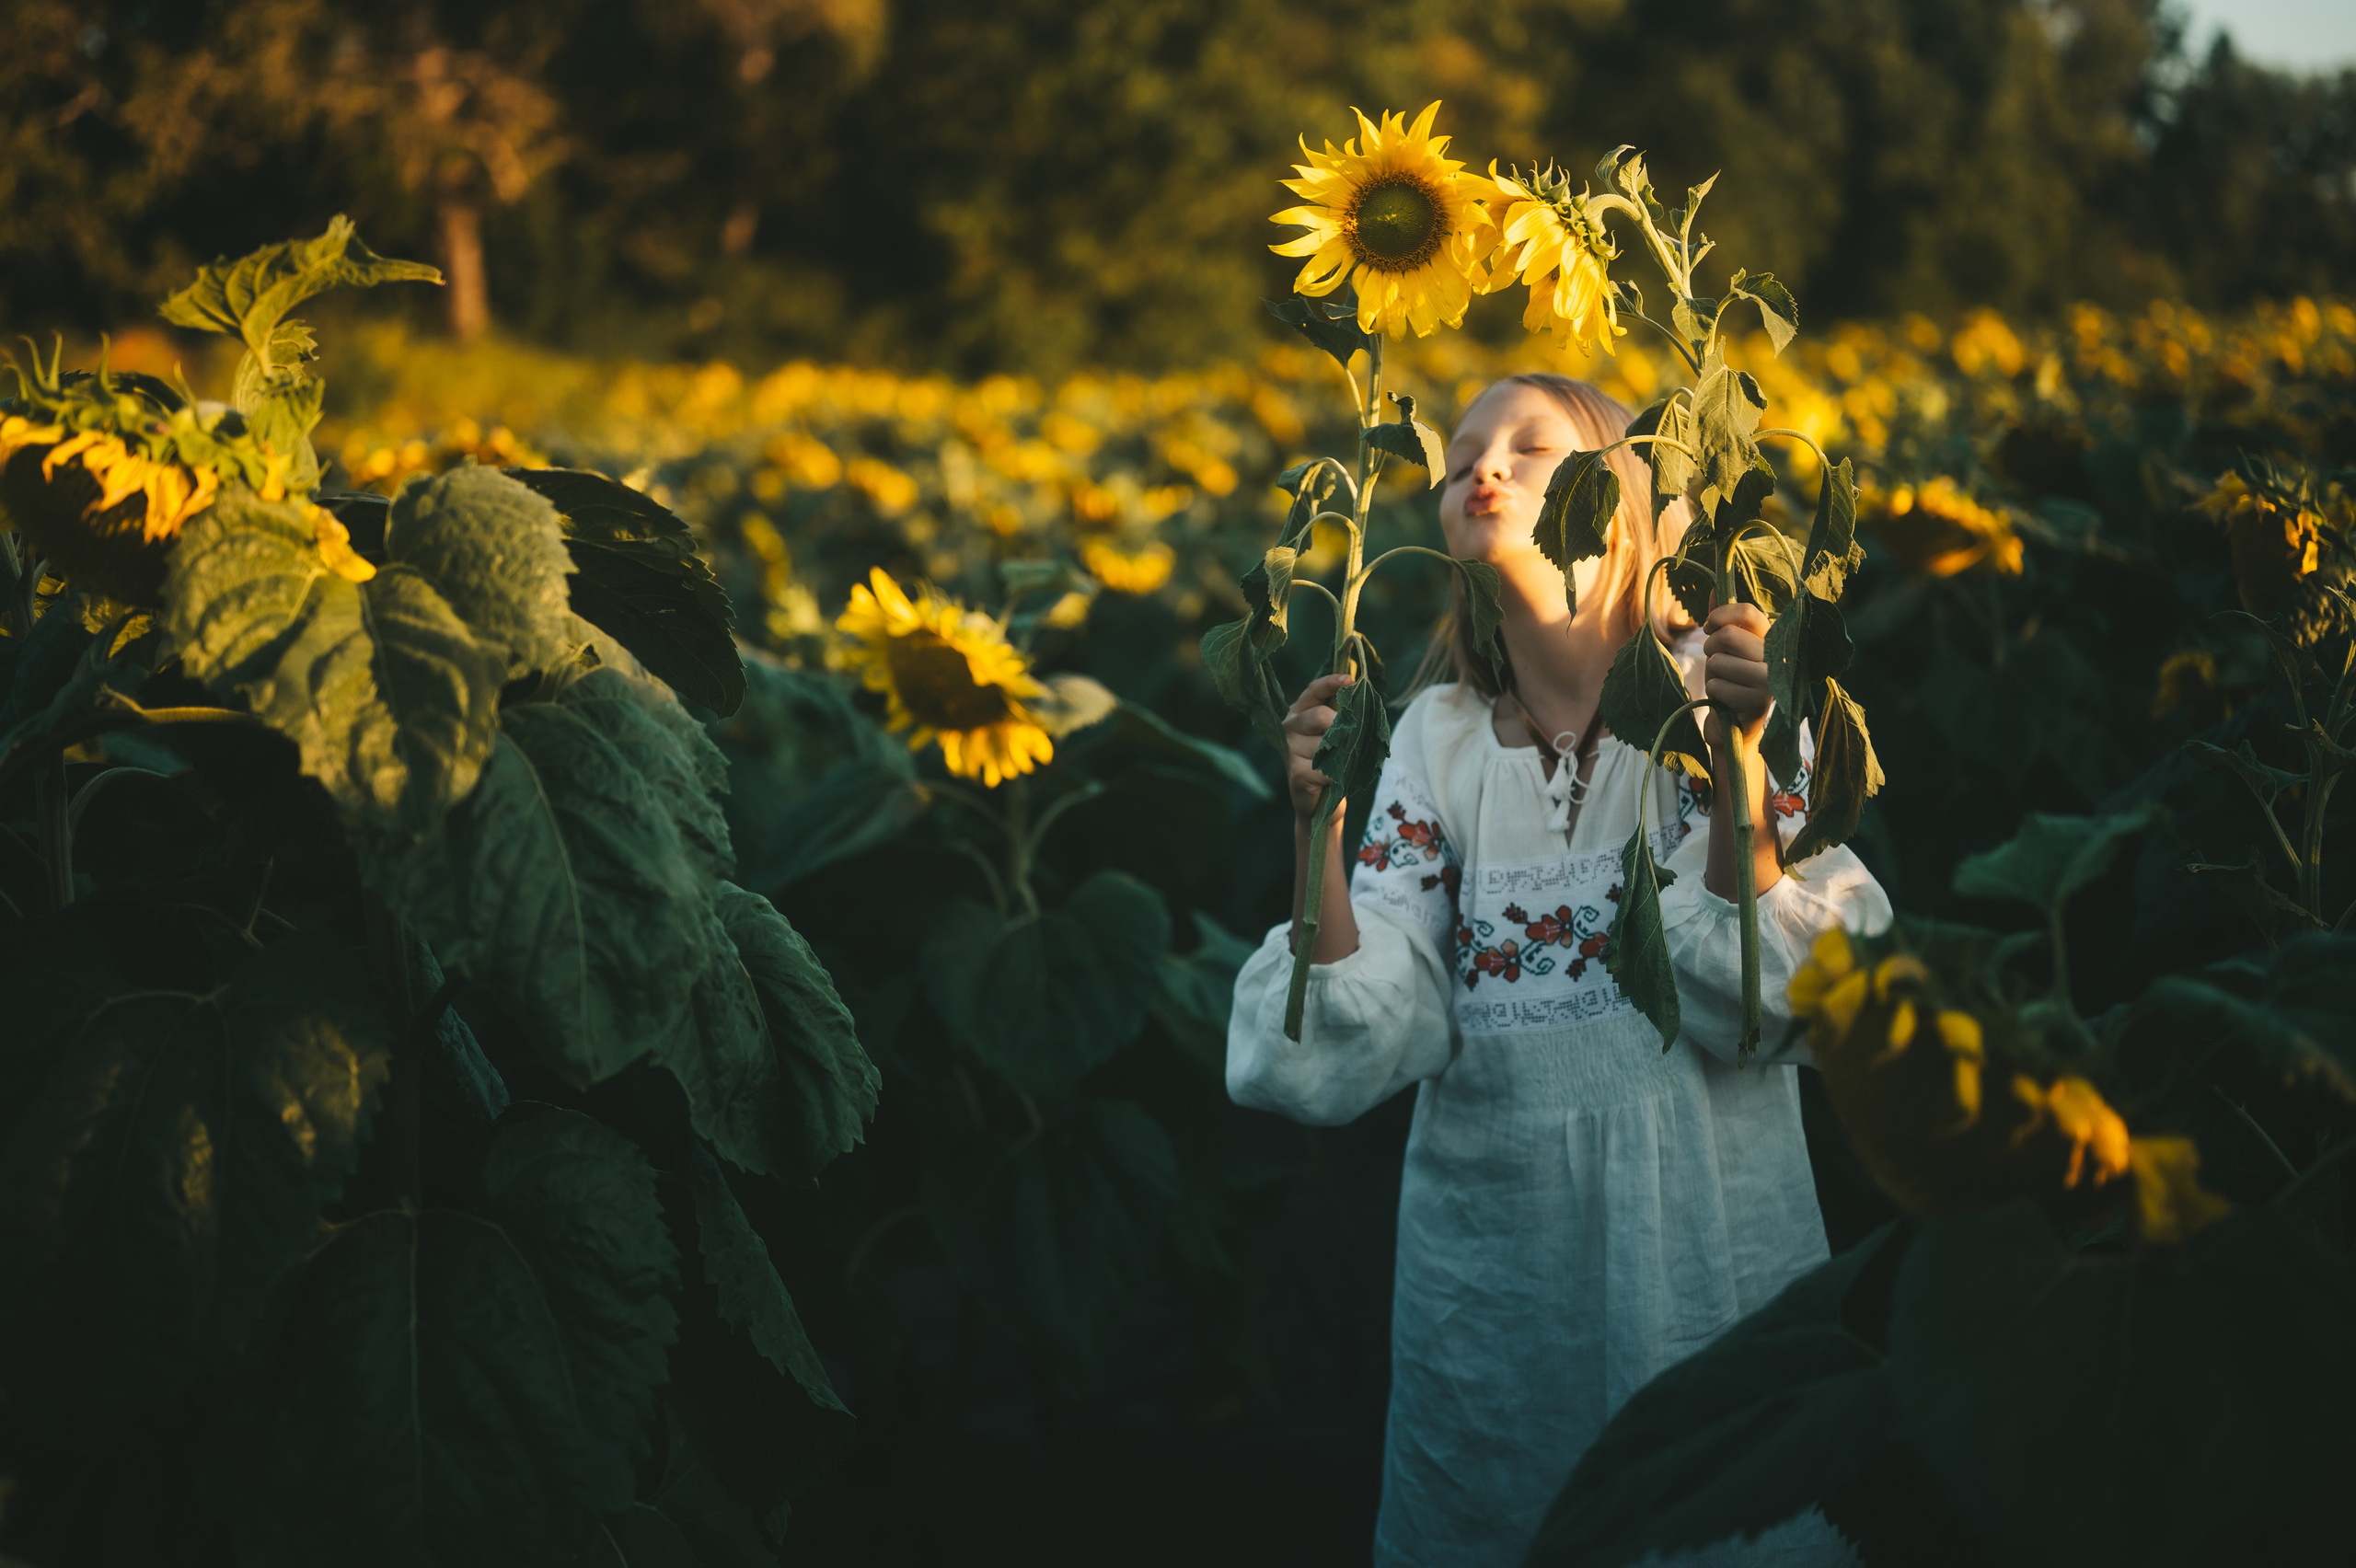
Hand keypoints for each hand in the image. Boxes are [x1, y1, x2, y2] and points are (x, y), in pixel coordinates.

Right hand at [1282, 672, 1351, 821]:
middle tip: (1354, 738)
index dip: (1331, 683)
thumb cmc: (1331, 763)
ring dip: (1343, 754)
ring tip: (1347, 762)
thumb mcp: (1337, 735)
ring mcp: (1290, 750)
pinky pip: (1326, 768)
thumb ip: (1344, 716)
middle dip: (1342, 725)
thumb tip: (1363, 697)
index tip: (1351, 681)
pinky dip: (1340, 774)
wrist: (1319, 803)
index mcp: (1300, 712)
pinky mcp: (1295, 772)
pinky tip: (1340, 778)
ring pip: (1326, 744)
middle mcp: (1290, 727)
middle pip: (1320, 715)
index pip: (1314, 691)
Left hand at [1701, 601, 1771, 751]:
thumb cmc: (1730, 683)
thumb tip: (1714, 586)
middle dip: (1710, 649)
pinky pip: (1718, 687)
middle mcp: (1777, 658)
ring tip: (1724, 684)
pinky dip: (1714, 694)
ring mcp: (1771, 682)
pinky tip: (1725, 702)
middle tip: (1716, 663)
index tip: (1708, 626)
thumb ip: (1723, 620)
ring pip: (1719, 662)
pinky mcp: (1759, 704)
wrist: (1733, 729)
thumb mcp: (1725, 650)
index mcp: (1771, 640)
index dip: (1720, 615)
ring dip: (1712, 675)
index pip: (1748, 611)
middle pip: (1728, 636)